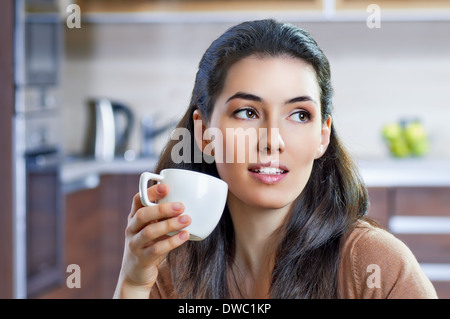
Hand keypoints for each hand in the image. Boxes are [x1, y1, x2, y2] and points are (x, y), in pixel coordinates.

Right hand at [114, 183, 190, 297]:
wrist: (135, 275)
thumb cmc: (149, 246)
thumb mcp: (153, 228)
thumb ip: (163, 217)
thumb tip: (185, 201)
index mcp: (134, 218)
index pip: (137, 200)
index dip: (150, 191)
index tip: (166, 186)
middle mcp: (131, 229)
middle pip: (143, 215)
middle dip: (162, 208)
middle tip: (181, 205)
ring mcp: (134, 244)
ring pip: (149, 232)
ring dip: (169, 224)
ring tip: (187, 219)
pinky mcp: (142, 259)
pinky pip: (156, 249)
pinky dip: (172, 242)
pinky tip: (184, 236)